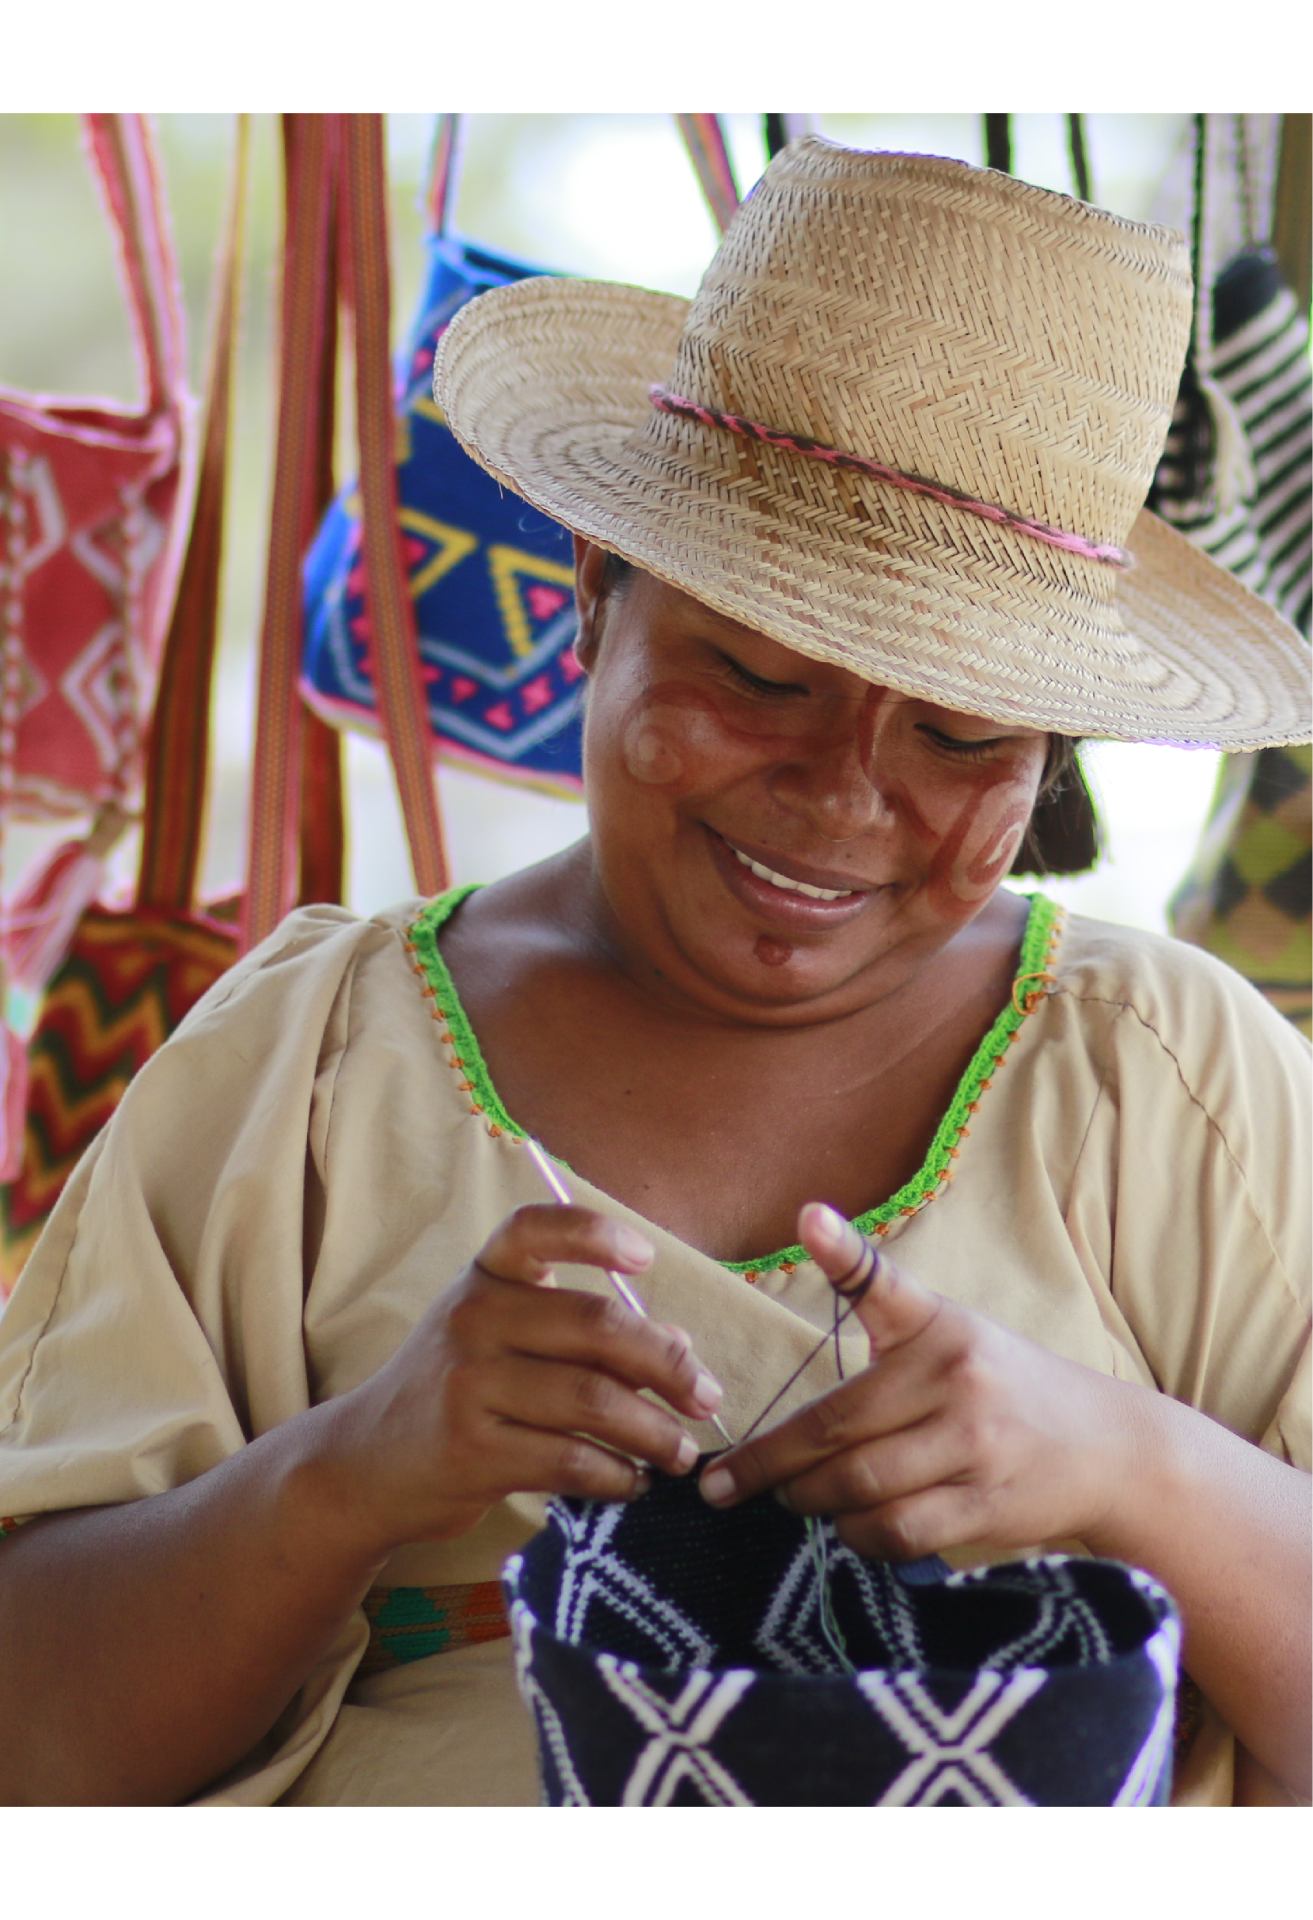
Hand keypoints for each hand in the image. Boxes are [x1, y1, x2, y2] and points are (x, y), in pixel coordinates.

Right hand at [321, 1204, 723, 1552]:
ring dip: (654, 1431)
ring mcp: (468, 1384)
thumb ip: (584, 1336)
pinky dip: (616, 1475)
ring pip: (592, 1400)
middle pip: (594, 1325)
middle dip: (667, 1364)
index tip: (645, 1259)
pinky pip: (569, 1460)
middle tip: (707, 1397)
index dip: (594, 1235)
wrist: (366, 1463)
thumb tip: (682, 1347)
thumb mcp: (505, 1341)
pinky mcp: (471, 1451)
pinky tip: (634, 1481)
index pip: (534, 1230)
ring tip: (681, 1452)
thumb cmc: (458, 1390)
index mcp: (485, 1277)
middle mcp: (472, 1319)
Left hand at [698, 1203, 1128, 1558]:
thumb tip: (808, 1244)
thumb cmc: (1002, 1385)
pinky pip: (897, 1532)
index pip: (884, 1286)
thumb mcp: (951, 1331)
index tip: (809, 1218)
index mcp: (942, 1328)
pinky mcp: (986, 1506)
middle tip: (726, 1482)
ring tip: (793, 1499)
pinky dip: (858, 1536)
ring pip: (859, 1487)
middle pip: (836, 1429)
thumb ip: (880, 1310)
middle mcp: (958, 1381)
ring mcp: (975, 1447)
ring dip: (811, 1502)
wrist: (1106, 1447)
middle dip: (768, 1464)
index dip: (844, 1251)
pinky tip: (848, 1526)